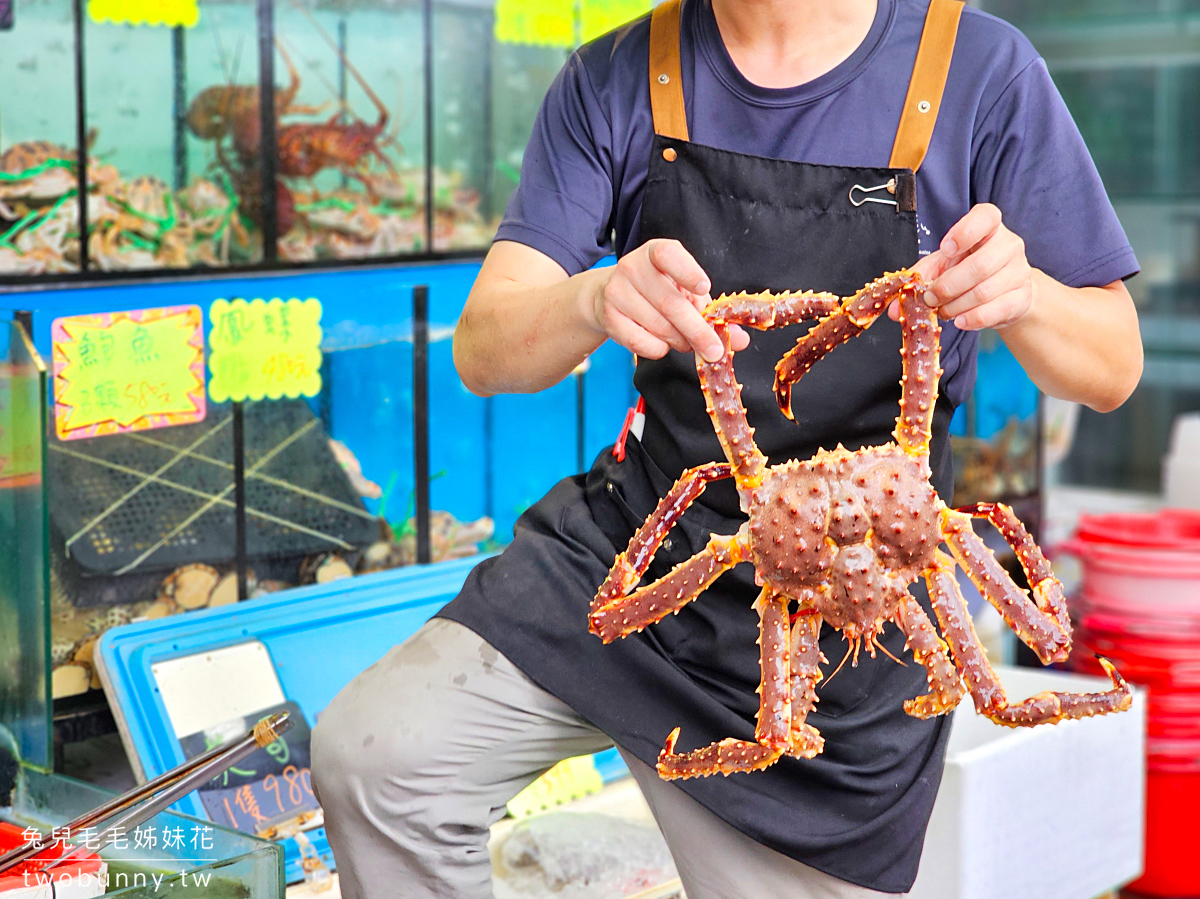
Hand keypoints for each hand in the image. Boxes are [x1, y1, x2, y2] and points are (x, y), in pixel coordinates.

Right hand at [587, 239, 748, 361]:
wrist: (609, 296)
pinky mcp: (610, 318)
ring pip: (659, 327)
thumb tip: (740, 340)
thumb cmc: (658, 291)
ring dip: (680, 342)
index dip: (688, 272)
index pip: (670, 256)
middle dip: (697, 331)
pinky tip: (663, 343)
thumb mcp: (685, 291)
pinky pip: (642, 343)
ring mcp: (617, 292)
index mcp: (656, 252)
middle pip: (671, 304)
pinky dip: (660, 349)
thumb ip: (711, 312)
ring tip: (686, 342)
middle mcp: (633, 267)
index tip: (704, 288)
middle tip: (714, 351)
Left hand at [890, 204, 1034, 330]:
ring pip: (985, 291)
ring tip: (943, 311)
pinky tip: (960, 320)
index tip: (945, 249)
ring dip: (956, 306)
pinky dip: (973, 319)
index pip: (986, 217)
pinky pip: (996, 310)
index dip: (964, 232)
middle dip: (948, 286)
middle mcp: (1008, 244)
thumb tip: (894, 310)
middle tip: (930, 298)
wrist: (1003, 292)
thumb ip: (916, 280)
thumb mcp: (941, 266)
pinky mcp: (1023, 296)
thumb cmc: (968, 270)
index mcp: (989, 226)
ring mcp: (1020, 271)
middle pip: (980, 265)